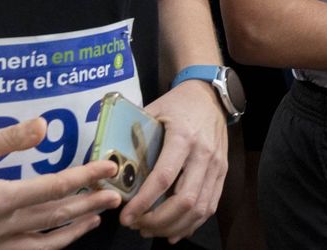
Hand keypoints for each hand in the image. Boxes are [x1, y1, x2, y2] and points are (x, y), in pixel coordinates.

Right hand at [0, 119, 121, 249]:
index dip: (84, 178)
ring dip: (73, 231)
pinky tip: (59, 240)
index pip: (54, 188)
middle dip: (89, 205)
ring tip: (95, 219)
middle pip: (55, 217)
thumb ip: (6, 140)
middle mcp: (0, 228)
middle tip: (116, 195)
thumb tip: (43, 127)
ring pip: (43, 244)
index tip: (109, 168)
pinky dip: (47, 249)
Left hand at [122, 79, 228, 239]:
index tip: (125, 217)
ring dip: (173, 226)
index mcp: (183, 137)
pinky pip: (210, 205)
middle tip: (136, 226)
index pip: (164, 177)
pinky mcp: (222, 172)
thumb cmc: (177, 104)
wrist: (210, 95)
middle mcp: (203, 154)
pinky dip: (192, 224)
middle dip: (158, 220)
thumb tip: (104, 165)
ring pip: (200, 208)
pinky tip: (173, 231)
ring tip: (150, 230)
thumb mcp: (152, 112)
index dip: (143, 202)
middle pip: (184, 200)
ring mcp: (217, 165)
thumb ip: (132, 137)